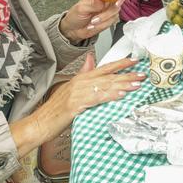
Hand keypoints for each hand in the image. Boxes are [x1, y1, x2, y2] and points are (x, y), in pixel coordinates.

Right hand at [17, 55, 143, 151]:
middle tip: (142, 75)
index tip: (135, 62)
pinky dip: (109, 96)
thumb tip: (91, 59)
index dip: (120, 64)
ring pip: (104, 86)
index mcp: (80, 78)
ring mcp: (77, 93)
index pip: (104, 67)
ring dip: (122, 85)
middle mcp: (80, 83)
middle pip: (107, 76)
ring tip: (136, 85)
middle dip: (126, 75)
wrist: (40, 123)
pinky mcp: (75, 105)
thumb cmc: (56, 109)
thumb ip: (83, 74)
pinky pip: (96, 99)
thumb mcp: (70, 88)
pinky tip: (120, 96)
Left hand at [59, 0, 127, 41]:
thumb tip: (103, 0)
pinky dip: (103, 24)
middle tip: (105, 10)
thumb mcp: (81, 8)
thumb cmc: (75, 16)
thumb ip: (93, 4)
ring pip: (116, 11)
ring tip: (93, 21)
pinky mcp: (109, 18)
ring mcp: (108, 9)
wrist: (73, 30)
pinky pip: (112, 20)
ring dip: (104, 18)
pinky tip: (95, 24)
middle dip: (113, 6)